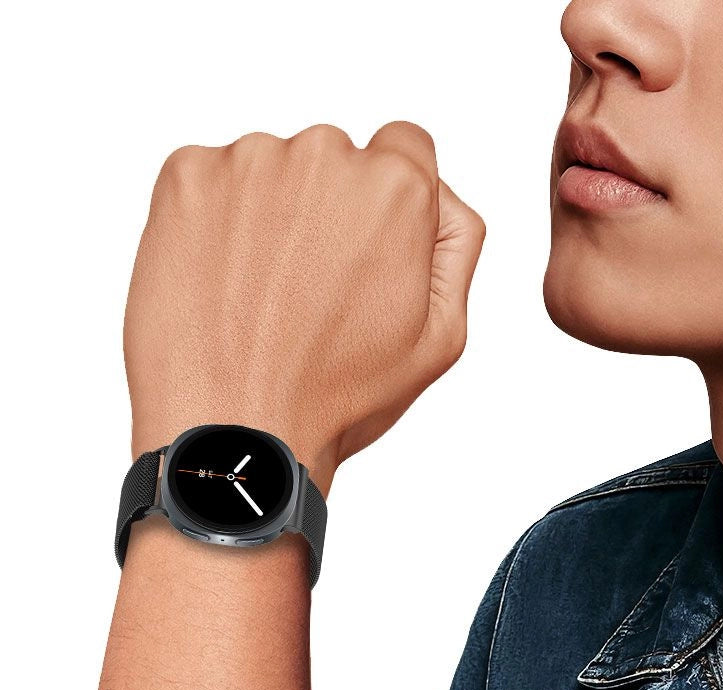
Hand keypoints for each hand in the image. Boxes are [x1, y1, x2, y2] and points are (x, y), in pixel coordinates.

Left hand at [123, 122, 485, 495]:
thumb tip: (440, 200)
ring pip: (275, 170)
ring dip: (274, 215)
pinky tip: (226, 282)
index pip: (407, 149)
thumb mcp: (441, 336)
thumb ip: (457, 247)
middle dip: (333, 211)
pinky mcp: (185, 178)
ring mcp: (248, 162)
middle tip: (317, 291)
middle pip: (339, 159)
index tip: (369, 249)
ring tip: (266, 295)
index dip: (393, 204)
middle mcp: (324, 155)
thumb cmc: (336, 395)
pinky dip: (219, 221)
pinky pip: (214, 181)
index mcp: (395, 188)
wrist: (233, 427)